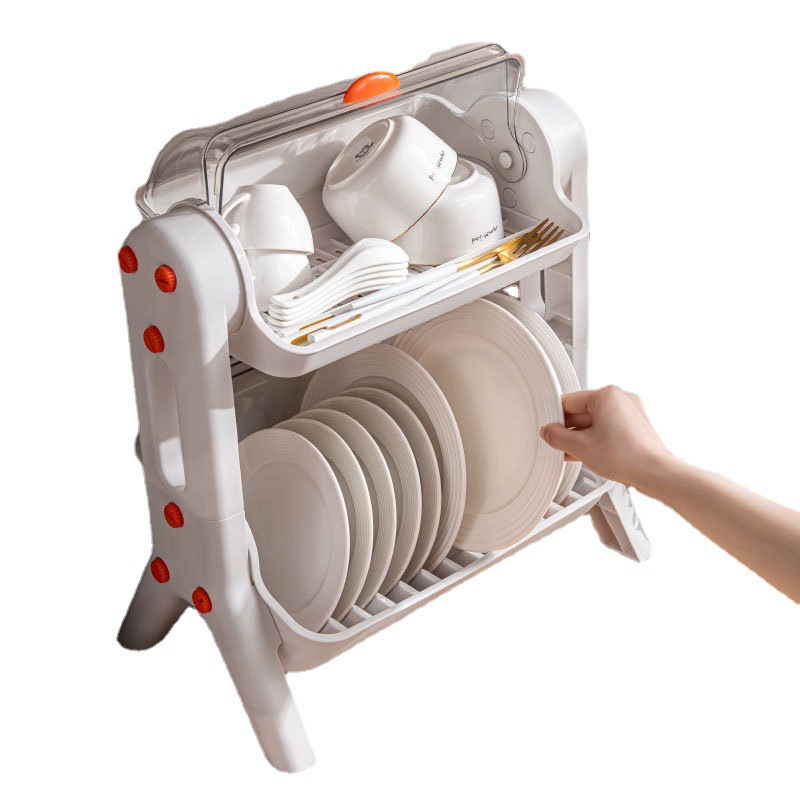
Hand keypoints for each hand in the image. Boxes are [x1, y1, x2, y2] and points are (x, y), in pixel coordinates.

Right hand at [540, 386, 673, 493]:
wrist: (655, 473)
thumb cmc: (627, 456)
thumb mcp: (580, 446)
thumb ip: (557, 437)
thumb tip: (548, 432)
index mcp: (607, 394)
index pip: (569, 401)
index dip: (554, 417)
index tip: (548, 429)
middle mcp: (621, 400)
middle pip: (582, 412)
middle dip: (568, 430)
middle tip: (556, 443)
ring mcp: (630, 414)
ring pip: (595, 423)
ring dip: (580, 437)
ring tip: (568, 452)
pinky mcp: (635, 429)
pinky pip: (607, 430)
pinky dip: (594, 440)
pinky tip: (584, 454)